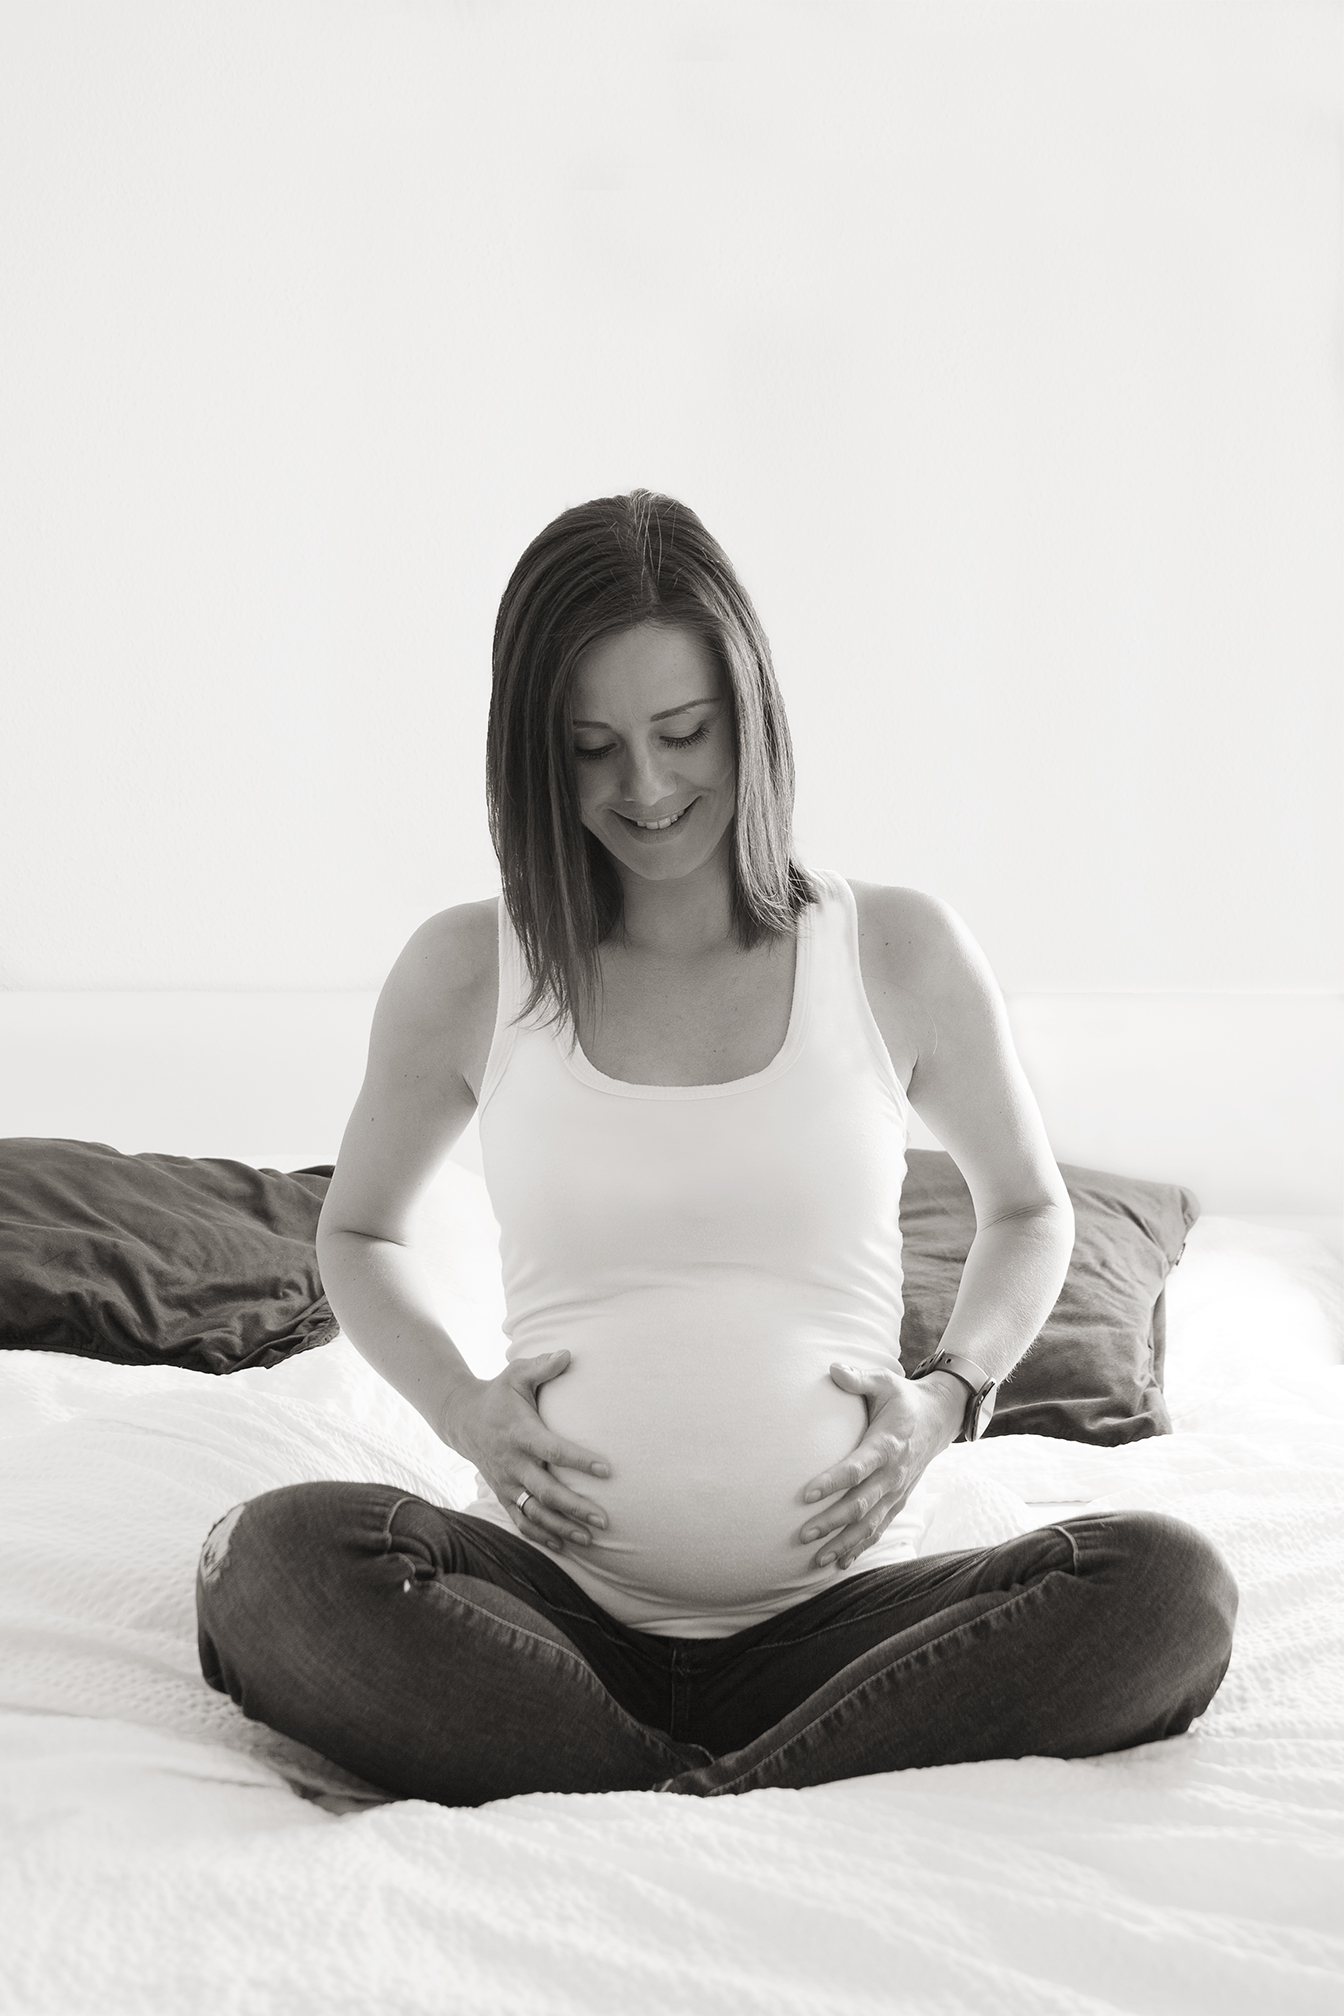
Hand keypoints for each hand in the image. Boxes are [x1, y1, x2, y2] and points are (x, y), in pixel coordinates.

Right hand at [439, 1350, 610, 1554]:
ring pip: (535, 1513)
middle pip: (546, 1491)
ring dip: (562, 1528)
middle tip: (604, 1519)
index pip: (553, 1450)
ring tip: (590, 1538)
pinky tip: (564, 1545)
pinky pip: (521, 1521)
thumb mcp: (516, 1374)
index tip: (607, 1469)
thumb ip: (542, 1366)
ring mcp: (507, 1483)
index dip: (580, 1461)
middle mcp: (513, 1463)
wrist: (463, 1419)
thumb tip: (568, 1353)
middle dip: (576, 1507)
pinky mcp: (503, 1494)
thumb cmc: (499, 1394)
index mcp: (520, 1433)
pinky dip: (541, 1536)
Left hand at [799, 1365, 964, 1570]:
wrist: (939, 1418)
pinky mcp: (898, 1501)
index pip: (857, 1468)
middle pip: (861, 1504)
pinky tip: (840, 1563)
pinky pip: (879, 1528)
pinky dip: (861, 1547)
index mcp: (887, 1445)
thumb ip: (859, 1378)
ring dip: (843, 1543)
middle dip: (832, 1522)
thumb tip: (833, 1369)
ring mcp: (898, 1491)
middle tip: (803, 1533)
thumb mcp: (884, 1382)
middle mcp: (894, 1474)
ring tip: (816, 1560)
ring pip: (870, 1524)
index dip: (832, 1482)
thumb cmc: (903, 1399)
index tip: (805, 1493)